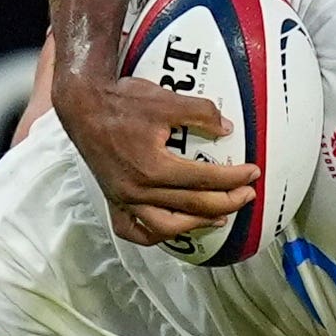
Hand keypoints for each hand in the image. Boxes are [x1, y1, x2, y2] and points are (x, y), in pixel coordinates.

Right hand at [51, 69, 259, 246]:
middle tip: (247, 194)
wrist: (82, 106)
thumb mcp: (166, 100)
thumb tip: (228, 129)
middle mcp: (139, 190)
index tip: (253, 173)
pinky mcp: (114, 201)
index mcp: (154, 167)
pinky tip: (174, 229)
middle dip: (227, 201)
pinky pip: (134, 231)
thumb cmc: (122, 102)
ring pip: (166, 227)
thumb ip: (200, 112)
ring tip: (219, 216)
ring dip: (197, 224)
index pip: (206, 179)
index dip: (234, 177)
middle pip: (194, 205)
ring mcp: (124, 199)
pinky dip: (154, 235)